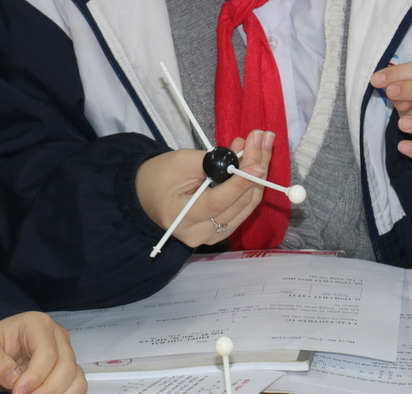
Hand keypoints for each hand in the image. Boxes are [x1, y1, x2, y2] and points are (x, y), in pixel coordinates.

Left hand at [0, 311, 85, 393]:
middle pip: (66, 366)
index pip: (47, 352)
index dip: (35, 376)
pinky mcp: (67, 369)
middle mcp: (57, 336)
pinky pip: (75, 387)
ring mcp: (65, 352)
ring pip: (74, 378)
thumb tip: (14, 380)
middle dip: (48, 391)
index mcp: (37, 324)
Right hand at [136, 129, 273, 246]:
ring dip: (258, 174)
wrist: (148, 195)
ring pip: (246, 206)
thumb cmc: (159, 176)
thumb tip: (245, 156)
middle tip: (263, 139)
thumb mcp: (180, 162)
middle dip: (254, 169)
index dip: (240, 182)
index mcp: (181, 218)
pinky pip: (243, 208)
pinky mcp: (221, 231)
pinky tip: (256, 161)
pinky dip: (251, 184)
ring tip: (263, 144)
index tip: (258, 162)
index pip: (218, 202)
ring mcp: (212, 236)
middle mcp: (199, 234)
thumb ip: (213, 162)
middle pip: (238, 204)